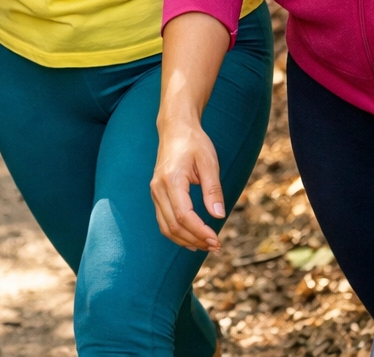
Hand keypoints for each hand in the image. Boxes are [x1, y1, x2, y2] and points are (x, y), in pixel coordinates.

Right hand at [151, 111, 224, 251]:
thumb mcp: (209, 163)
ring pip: (165, 226)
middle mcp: (158, 188)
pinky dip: (176, 233)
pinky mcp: (156, 193)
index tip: (216, 239)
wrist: (175, 128)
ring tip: (206, 246)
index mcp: (171, 180)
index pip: (184, 215)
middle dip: (195, 239)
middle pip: (173, 225)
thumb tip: (218, 216)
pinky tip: (191, 239)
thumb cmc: (194, 143)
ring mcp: (155, 191)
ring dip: (185, 240)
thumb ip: (213, 190)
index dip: (200, 231)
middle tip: (216, 246)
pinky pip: (163, 220)